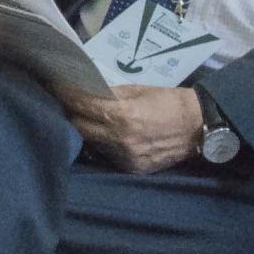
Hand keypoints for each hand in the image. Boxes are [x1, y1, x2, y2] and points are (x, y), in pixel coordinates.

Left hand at [63, 84, 205, 175]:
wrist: (197, 127)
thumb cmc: (168, 102)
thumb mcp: (138, 90)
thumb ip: (110, 94)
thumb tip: (85, 91)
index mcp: (122, 116)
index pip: (82, 106)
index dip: (67, 95)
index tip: (56, 86)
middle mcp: (120, 140)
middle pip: (80, 128)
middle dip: (72, 114)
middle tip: (67, 103)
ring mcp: (125, 157)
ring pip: (92, 143)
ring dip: (87, 130)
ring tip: (86, 118)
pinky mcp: (132, 168)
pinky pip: (107, 154)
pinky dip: (103, 143)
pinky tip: (106, 134)